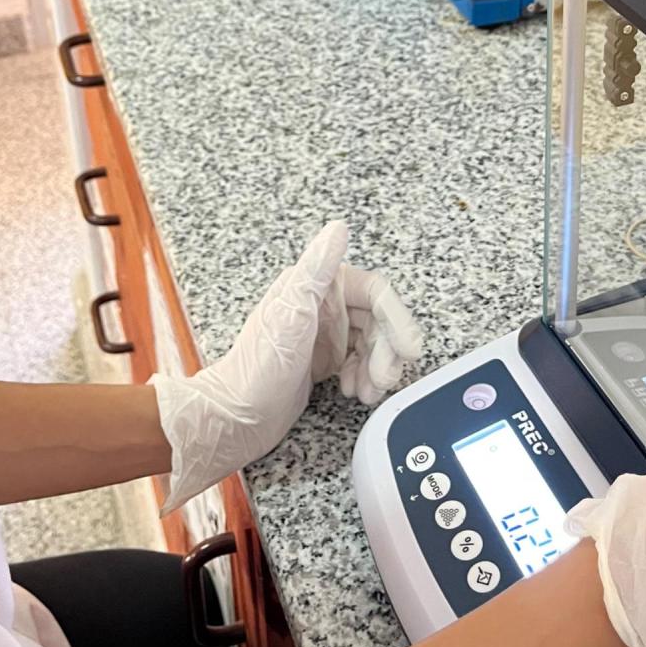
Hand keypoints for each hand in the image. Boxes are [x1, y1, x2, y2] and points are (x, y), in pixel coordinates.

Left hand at [151, 221, 421, 511]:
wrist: (236, 417)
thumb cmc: (257, 367)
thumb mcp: (291, 314)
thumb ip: (317, 269)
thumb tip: (337, 229)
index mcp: (316, 287)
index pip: (374, 293)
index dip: (396, 320)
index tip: (409, 348)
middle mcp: (322, 306)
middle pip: (377, 321)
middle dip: (387, 351)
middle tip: (386, 379)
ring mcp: (323, 335)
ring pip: (371, 344)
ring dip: (378, 368)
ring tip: (369, 392)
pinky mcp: (322, 361)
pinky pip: (359, 363)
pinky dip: (365, 377)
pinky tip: (354, 391)